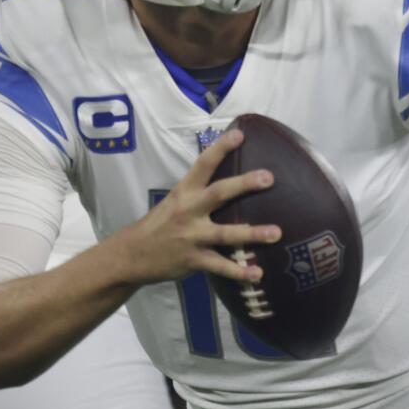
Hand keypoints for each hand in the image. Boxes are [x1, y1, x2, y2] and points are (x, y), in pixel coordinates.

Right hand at [113, 129, 280, 285]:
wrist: (132, 255)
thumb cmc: (160, 224)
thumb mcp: (176, 200)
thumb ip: (200, 191)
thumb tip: (232, 178)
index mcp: (184, 192)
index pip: (203, 164)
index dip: (220, 148)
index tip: (240, 134)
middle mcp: (188, 211)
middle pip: (218, 194)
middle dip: (244, 185)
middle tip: (269, 178)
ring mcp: (191, 236)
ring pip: (225, 234)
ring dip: (252, 234)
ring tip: (276, 233)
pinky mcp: (193, 260)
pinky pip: (220, 266)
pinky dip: (239, 272)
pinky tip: (257, 274)